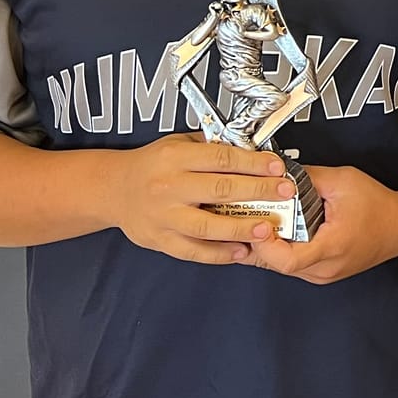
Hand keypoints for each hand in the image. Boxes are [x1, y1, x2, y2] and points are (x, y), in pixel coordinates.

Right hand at [107, 134, 293, 263]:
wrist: (113, 190)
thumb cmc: (152, 165)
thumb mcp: (178, 144)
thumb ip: (211, 148)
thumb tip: (254, 152)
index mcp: (175, 158)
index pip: (222, 159)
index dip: (253, 163)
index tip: (277, 167)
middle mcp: (168, 187)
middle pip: (220, 190)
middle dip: (258, 192)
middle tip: (284, 193)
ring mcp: (163, 217)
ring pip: (207, 226)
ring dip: (240, 228)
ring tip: (266, 228)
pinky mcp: (159, 240)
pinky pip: (192, 251)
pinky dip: (218, 254)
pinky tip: (240, 251)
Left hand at [245, 164, 397, 283]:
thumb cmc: (380, 208)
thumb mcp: (343, 180)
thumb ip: (307, 176)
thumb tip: (278, 174)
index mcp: (332, 246)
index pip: (287, 260)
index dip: (265, 244)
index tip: (259, 224)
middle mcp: (325, 267)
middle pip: (275, 263)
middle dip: (258, 240)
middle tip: (251, 219)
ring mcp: (322, 274)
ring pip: (279, 267)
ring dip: (267, 246)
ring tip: (263, 222)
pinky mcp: (321, 273)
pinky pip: (290, 266)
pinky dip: (278, 250)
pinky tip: (277, 233)